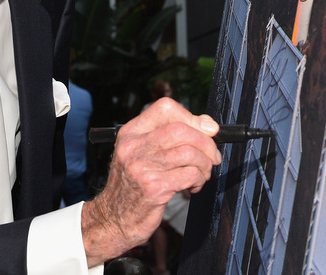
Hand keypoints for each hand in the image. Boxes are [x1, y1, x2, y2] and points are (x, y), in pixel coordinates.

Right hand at [81, 98, 220, 265]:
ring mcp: (142, 167)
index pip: (165, 108)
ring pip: (190, 153)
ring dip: (205, 165)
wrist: (114, 217)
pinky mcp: (154, 188)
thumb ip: (170, 136)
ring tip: (202, 173)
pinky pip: (190, 175)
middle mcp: (134, 146)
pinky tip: (192, 186)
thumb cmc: (132, 183)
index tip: (205, 131)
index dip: (192, 117)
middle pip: (182, 130)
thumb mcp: (142, 152)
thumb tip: (207, 125)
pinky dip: (199, 180)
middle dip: (206, 143)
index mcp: (131, 132)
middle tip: (212, 156)